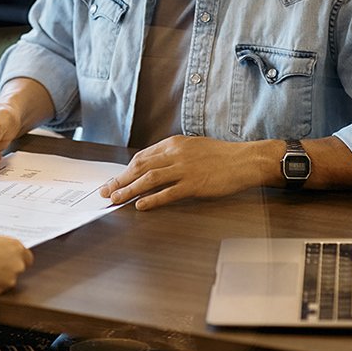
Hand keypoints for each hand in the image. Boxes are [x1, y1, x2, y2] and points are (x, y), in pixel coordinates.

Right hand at [0, 235, 32, 295]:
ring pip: (9, 280)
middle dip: (9, 269)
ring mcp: (11, 278)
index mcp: (16, 247)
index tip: (11, 260)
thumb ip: (2, 247)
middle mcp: (18, 263)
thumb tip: (3, 252)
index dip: (18, 259)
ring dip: (1, 278)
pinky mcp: (2, 290)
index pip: (27, 257)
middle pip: (19, 269)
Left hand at [99, 136, 263, 210]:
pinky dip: (152, 199)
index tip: (115, 180)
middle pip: (140, 167)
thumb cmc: (221, 155)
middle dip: (120, 180)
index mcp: (173, 144)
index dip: (126, 170)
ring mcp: (185, 169)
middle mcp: (176, 154)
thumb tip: (152, 167)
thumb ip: (172, 155)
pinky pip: (169, 193)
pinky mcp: (195, 184)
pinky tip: (141, 206)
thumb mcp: (192, 147)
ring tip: (116, 199)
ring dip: (129, 190)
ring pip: (149, 179)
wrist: (245, 160)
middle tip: (106, 191)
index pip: (142, 157)